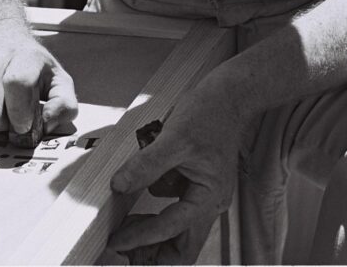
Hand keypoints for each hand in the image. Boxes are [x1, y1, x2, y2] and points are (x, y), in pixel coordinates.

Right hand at [0, 26, 78, 145]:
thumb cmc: (34, 66)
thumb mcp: (59, 79)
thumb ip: (64, 104)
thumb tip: (47, 124)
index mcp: (26, 56)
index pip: (17, 84)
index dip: (20, 112)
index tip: (25, 127)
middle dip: (4, 128)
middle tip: (14, 124)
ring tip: (3, 114)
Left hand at [106, 83, 248, 263]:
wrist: (232, 95)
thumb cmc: (211, 113)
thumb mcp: (174, 138)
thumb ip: (146, 165)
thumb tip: (119, 185)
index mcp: (209, 196)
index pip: (171, 228)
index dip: (140, 237)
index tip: (114, 240)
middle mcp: (210, 204)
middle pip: (183, 250)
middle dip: (153, 255)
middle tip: (122, 246)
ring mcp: (205, 198)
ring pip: (179, 237)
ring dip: (154, 240)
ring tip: (125, 228)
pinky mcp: (197, 189)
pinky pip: (175, 215)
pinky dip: (155, 218)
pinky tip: (137, 204)